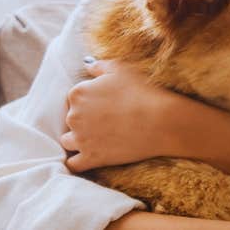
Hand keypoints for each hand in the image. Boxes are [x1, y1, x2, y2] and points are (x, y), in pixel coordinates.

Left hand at [60, 59, 202, 171]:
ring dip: (78, 140)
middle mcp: (73, 116)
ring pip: (68, 141)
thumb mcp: (121, 69)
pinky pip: (74, 164)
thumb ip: (99, 65)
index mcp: (78, 93)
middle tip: (106, 121)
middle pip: (71, 119)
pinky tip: (87, 158)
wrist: (161, 121)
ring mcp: (81, 139)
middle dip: (84, 120)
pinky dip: (78, 162)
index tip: (103, 105)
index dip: (89, 102)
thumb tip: (88, 65)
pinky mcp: (91, 158)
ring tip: (98, 139)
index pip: (75, 98)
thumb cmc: (143, 91)